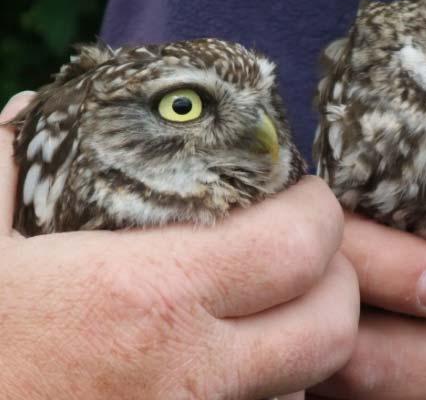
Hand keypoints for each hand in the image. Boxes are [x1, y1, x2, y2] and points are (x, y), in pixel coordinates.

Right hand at [0, 93, 359, 399]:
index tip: (301, 194)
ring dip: (306, 336)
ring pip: (307, 384)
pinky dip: (270, 387)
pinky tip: (228, 359)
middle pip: (331, 328)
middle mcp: (188, 376)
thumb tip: (30, 111)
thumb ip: (3, 166)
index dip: (318, 211)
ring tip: (274, 301)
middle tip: (304, 250)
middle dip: (335, 279)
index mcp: (147, 298)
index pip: (298, 247)